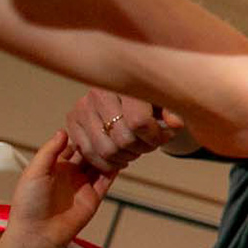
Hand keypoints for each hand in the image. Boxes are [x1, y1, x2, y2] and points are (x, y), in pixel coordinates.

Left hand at [5, 132, 112, 247]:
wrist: (37, 233)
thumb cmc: (29, 203)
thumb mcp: (35, 171)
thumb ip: (49, 151)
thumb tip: (63, 131)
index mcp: (53, 166)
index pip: (70, 146)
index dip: (79, 135)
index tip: (90, 120)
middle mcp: (70, 174)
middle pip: (87, 154)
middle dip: (96, 143)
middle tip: (108, 129)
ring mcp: (82, 185)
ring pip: (99, 165)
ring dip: (107, 155)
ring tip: (118, 141)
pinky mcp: (94, 197)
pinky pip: (106, 181)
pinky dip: (114, 170)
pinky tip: (121, 159)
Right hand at [63, 88, 180, 173]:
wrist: (126, 92)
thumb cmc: (149, 98)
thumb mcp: (165, 101)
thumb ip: (173, 112)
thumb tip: (175, 124)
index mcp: (124, 84)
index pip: (139, 122)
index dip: (155, 137)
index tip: (164, 137)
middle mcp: (98, 93)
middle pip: (123, 139)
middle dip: (143, 148)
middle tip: (150, 145)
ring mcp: (82, 107)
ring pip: (106, 150)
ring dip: (127, 157)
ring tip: (137, 149)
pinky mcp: (72, 120)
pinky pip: (88, 153)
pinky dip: (108, 163)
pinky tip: (121, 157)